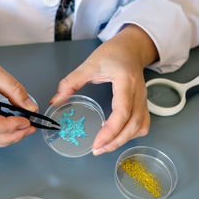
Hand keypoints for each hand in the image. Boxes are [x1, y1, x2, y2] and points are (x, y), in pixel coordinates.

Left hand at [51, 25, 157, 154]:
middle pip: (133, 124)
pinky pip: (142, 124)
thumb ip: (71, 82)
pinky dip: (131, 134)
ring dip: (124, 140)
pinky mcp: (143, 104)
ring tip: (105, 145)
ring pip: (140, 127)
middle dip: (116, 141)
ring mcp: (143, 99)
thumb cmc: (112, 53)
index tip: (97, 143)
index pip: (122, 111)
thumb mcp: (89, 64)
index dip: (111, 130)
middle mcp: (138, 92)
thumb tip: (55, 101)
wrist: (131, 48)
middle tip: (97, 150)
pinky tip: (117, 136)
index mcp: (125, 81)